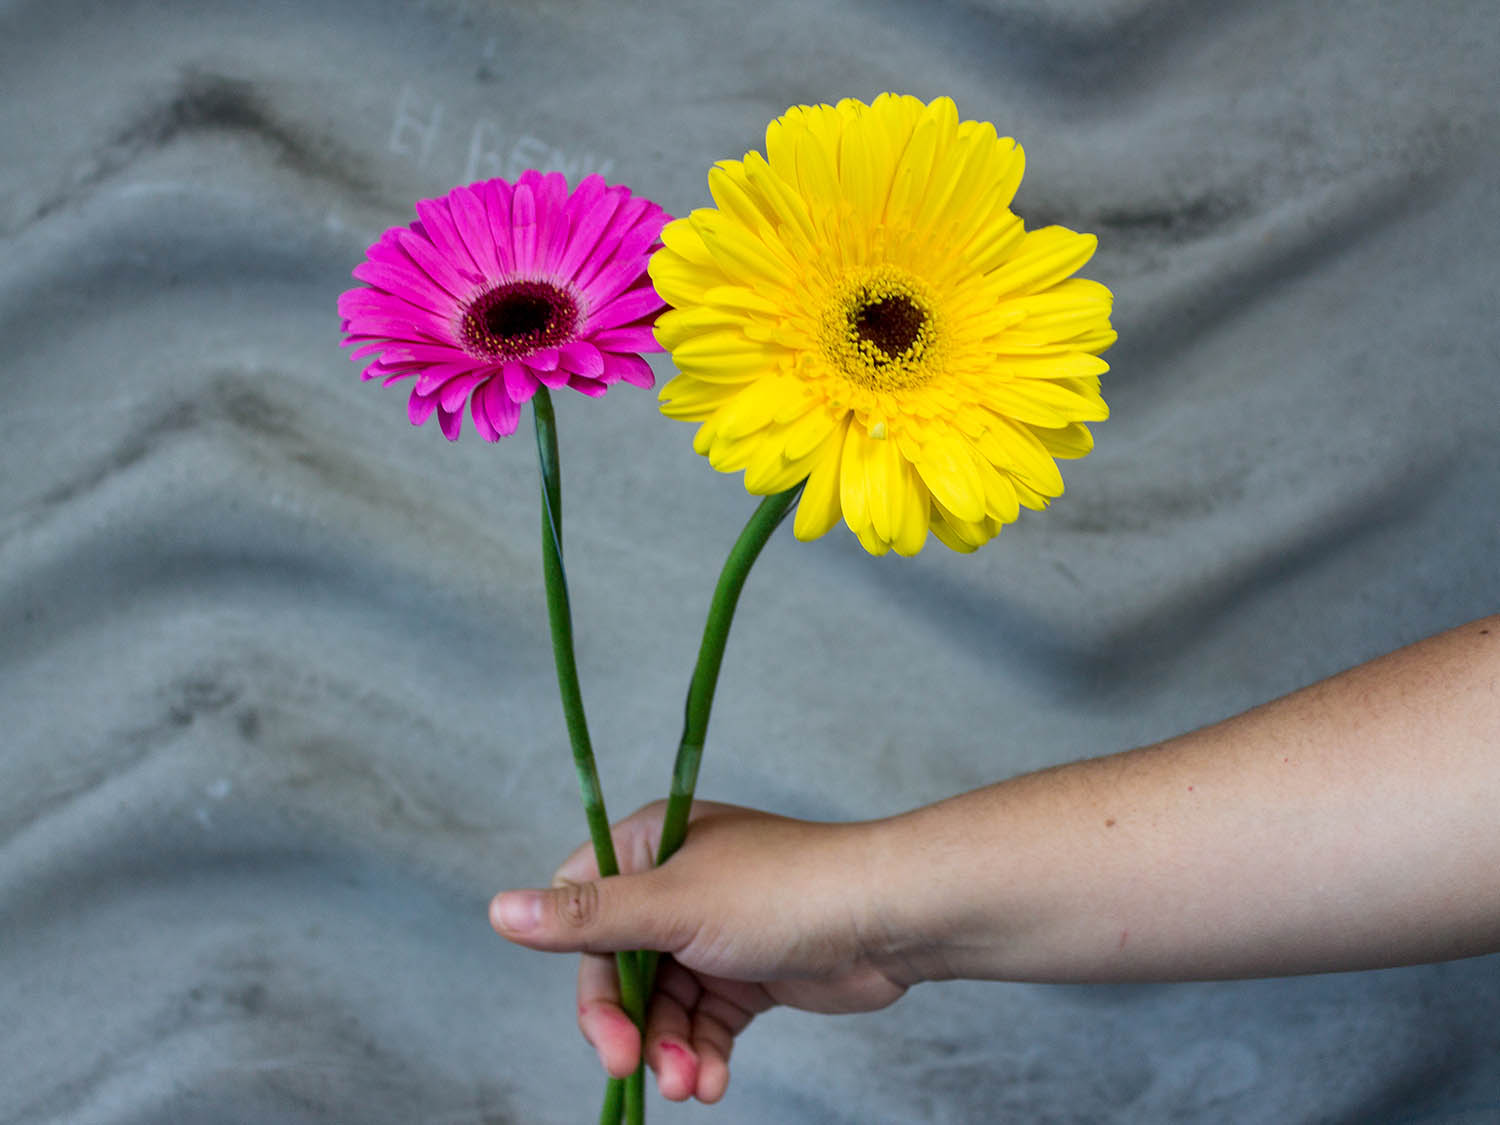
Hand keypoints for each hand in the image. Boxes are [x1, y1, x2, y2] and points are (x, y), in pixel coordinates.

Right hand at [490, 800, 908, 1103]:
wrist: (888, 920)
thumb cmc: (783, 893)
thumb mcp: (675, 906)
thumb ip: (588, 917)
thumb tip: (498, 910)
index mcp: (653, 845)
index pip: (582, 908)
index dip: (583, 968)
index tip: (599, 1022)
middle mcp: (676, 885)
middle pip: (619, 969)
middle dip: (628, 1025)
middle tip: (634, 1068)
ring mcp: (712, 932)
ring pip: (662, 1006)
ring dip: (670, 1050)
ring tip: (693, 1084)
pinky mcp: (745, 974)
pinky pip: (704, 1024)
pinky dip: (705, 1055)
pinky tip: (714, 1083)